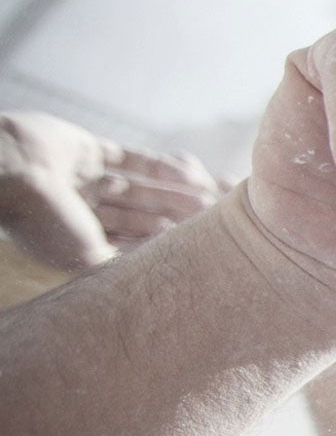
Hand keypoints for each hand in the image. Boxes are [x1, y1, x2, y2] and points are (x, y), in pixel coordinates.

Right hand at [0, 111, 218, 271]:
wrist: (6, 171)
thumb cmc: (43, 221)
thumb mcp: (86, 256)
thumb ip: (119, 265)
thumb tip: (159, 286)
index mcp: (78, 240)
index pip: (130, 245)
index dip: (164, 246)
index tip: (200, 249)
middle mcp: (81, 210)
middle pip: (138, 216)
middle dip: (174, 219)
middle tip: (214, 222)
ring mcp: (83, 178)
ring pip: (138, 189)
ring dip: (171, 194)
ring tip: (208, 200)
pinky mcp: (85, 149)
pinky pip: (129, 158)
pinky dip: (158, 166)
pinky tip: (188, 173)